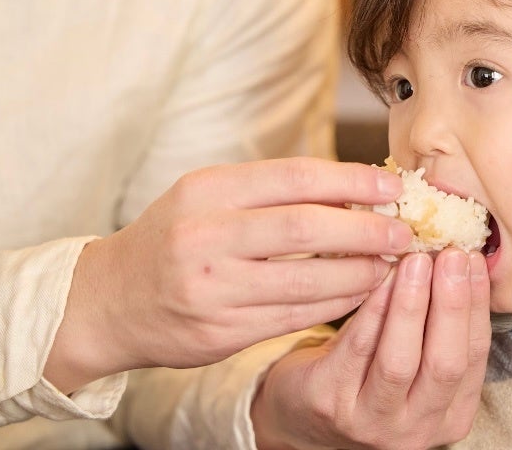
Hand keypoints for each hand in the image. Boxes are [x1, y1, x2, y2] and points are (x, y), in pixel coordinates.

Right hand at [44, 158, 413, 392]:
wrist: (108, 302)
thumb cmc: (173, 238)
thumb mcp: (207, 197)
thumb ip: (270, 191)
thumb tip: (356, 187)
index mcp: (206, 191)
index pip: (295, 177)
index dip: (352, 180)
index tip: (392, 185)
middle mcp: (205, 237)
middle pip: (307, 229)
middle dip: (366, 229)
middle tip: (403, 230)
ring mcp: (211, 289)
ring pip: (308, 281)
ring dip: (361, 273)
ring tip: (391, 264)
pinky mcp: (221, 333)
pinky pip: (295, 317)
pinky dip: (337, 304)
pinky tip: (363, 293)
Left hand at [251, 249, 490, 449]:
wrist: (301, 412)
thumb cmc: (368, 373)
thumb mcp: (414, 360)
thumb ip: (437, 325)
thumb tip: (458, 258)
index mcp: (450, 416)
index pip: (474, 356)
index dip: (475, 304)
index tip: (474, 259)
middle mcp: (416, 430)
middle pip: (445, 365)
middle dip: (452, 305)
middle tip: (452, 256)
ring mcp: (370, 422)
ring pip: (399, 361)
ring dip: (411, 304)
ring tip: (416, 260)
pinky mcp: (329, 404)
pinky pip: (357, 349)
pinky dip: (373, 309)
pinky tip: (379, 277)